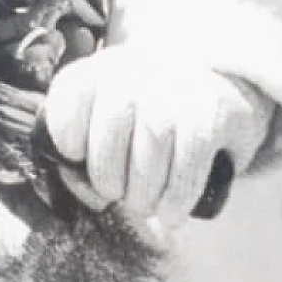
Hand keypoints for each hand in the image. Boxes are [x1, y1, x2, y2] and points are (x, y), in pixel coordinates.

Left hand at [44, 47, 272, 226]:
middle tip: (119, 194)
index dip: (68, 141)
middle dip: (109, 180)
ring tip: (146, 205)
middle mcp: (137, 70)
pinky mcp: (213, 113)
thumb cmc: (146, 118)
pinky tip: (171, 212)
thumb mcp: (109, 119)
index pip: (69, 99)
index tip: (81, 160)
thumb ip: (85, 155)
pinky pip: (188, 165)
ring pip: (150, 151)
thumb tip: (91, 196)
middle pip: (110, 131)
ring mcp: (178, 88)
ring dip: (143, 195)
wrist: (213, 92)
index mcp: (100, 70)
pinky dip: (176, 199)